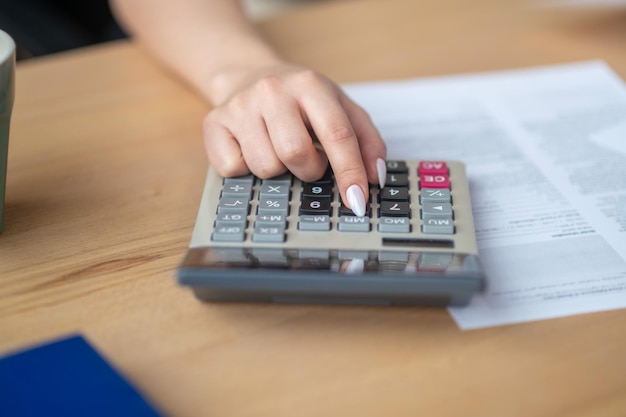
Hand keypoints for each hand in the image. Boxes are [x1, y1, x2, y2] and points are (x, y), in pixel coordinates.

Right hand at [202, 63, 386, 215]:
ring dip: (278, 170)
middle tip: (308, 160)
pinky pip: (233, 169)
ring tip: (278, 148)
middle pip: (296, 154)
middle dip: (308, 170)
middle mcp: (272, 91)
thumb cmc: (300, 101)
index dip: (350, 173)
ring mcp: (239, 106)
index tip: (357, 202)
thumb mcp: (340, 108)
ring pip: (265, 167)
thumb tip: (375, 177)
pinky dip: (246, 168)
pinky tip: (252, 148)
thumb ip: (366, 141)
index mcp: (310, 85)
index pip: (337, 135)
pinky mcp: (213, 124)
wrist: (248, 75)